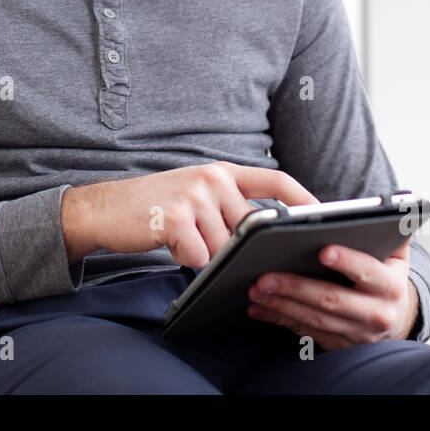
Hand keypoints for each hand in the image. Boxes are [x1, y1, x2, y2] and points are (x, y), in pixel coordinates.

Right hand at [62, 162, 320, 267]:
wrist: (104, 209)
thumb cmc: (155, 208)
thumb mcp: (197, 195)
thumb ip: (229, 206)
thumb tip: (265, 235)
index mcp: (223, 172)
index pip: (276, 181)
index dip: (304, 198)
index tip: (325, 214)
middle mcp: (213, 178)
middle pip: (250, 229)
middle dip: (236, 248)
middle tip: (209, 245)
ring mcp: (194, 195)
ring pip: (224, 247)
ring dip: (205, 254)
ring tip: (180, 239)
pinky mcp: (176, 216)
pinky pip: (199, 256)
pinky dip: (186, 259)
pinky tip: (168, 243)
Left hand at [246, 239, 415, 349]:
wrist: (395, 318)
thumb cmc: (385, 277)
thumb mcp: (396, 255)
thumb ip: (391, 231)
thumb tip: (388, 207)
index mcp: (391, 285)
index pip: (368, 271)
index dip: (347, 261)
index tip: (323, 251)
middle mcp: (378, 313)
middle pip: (332, 299)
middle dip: (296, 287)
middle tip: (266, 276)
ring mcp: (358, 333)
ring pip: (315, 319)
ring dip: (282, 304)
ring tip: (257, 289)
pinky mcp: (339, 345)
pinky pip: (306, 332)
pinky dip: (280, 319)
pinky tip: (259, 308)